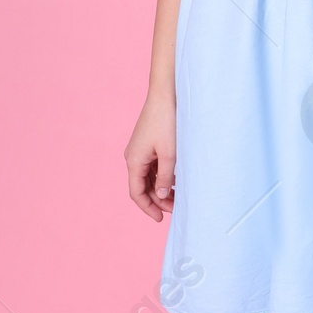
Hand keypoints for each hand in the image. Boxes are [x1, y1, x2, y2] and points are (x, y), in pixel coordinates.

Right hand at [125, 94, 176, 219]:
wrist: (166, 94)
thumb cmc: (167, 122)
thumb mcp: (170, 154)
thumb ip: (165, 177)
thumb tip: (161, 195)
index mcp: (134, 161)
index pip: (136, 193)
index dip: (148, 208)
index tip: (161, 218)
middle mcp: (133, 157)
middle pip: (143, 186)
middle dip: (158, 199)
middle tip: (177, 207)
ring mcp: (140, 150)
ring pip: (148, 177)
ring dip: (161, 188)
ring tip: (179, 196)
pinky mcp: (148, 143)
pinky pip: (152, 166)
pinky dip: (162, 176)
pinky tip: (176, 180)